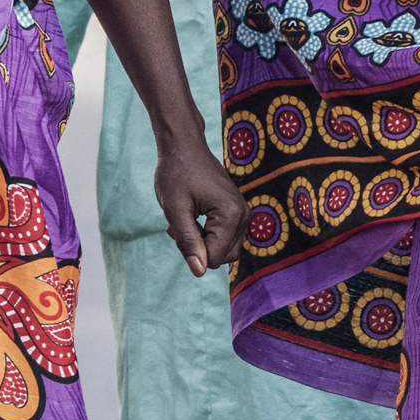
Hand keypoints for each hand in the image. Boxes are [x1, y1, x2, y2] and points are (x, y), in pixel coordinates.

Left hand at [156, 134, 243, 278]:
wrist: (184, 146)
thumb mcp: (175, 210)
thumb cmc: (176, 174)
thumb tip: (199, 272)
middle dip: (198, 248)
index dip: (191, 251)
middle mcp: (244, 216)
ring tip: (184, 220)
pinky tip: (191, 217)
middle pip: (223, 258)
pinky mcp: (237, 211)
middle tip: (179, 226)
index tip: (177, 228)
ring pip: (224, 250)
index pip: (214, 259)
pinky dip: (207, 234)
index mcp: (231, 215)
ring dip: (202, 242)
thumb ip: (188, 242)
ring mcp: (243, 213)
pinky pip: (225, 238)